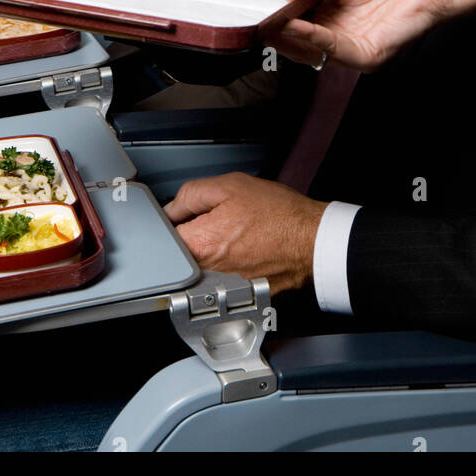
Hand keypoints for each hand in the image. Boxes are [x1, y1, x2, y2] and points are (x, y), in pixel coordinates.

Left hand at [163, 172, 327, 294]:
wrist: (311, 239)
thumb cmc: (279, 213)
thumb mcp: (230, 185)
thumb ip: (191, 194)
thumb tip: (172, 207)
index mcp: (202, 242)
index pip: (164, 235)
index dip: (172, 219)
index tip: (181, 213)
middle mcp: (209, 270)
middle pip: (181, 252)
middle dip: (190, 234)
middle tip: (212, 219)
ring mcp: (225, 283)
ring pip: (201, 264)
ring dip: (208, 248)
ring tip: (232, 232)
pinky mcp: (240, 290)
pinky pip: (221, 274)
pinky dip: (228, 261)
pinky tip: (244, 246)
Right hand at [277, 0, 475, 70]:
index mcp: (330, 9)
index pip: (297, 18)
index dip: (279, 14)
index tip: (261, 7)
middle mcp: (338, 30)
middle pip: (299, 40)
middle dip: (279, 31)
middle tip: (261, 19)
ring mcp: (351, 45)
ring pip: (311, 50)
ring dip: (291, 37)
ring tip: (275, 22)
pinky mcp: (365, 55)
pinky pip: (333, 51)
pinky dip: (313, 40)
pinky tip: (300, 26)